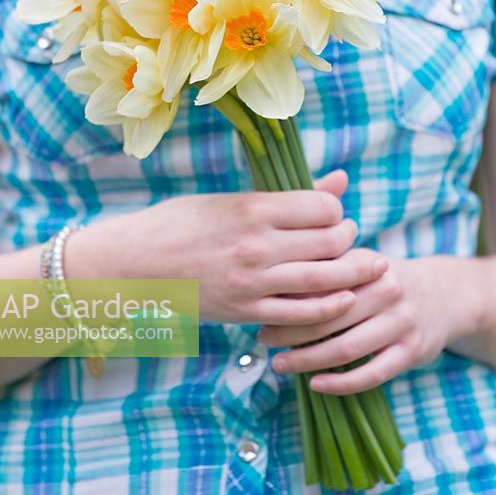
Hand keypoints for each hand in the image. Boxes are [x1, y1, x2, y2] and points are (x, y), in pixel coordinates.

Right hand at [121, 170, 386, 323]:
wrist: (133, 265)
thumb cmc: (179, 223)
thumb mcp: (230, 199)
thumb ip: (289, 195)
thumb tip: (342, 180)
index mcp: (252, 209)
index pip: (323, 208)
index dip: (336, 210)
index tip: (331, 214)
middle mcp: (257, 245)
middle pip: (331, 242)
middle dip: (349, 239)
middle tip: (348, 238)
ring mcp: (253, 282)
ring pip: (325, 280)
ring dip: (352, 272)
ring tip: (363, 266)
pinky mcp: (246, 312)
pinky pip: (302, 314)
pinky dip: (329, 308)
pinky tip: (340, 299)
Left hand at [259, 254, 483, 393]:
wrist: (443, 294)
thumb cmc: (382, 280)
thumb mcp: (359, 263)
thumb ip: (324, 269)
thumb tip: (271, 283)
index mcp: (366, 264)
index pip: (320, 282)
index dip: (287, 297)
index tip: (259, 307)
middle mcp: (386, 290)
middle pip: (328, 316)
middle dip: (289, 330)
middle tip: (262, 339)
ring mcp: (401, 322)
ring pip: (346, 347)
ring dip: (307, 360)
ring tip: (279, 365)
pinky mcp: (412, 351)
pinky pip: (372, 373)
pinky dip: (341, 382)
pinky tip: (315, 384)